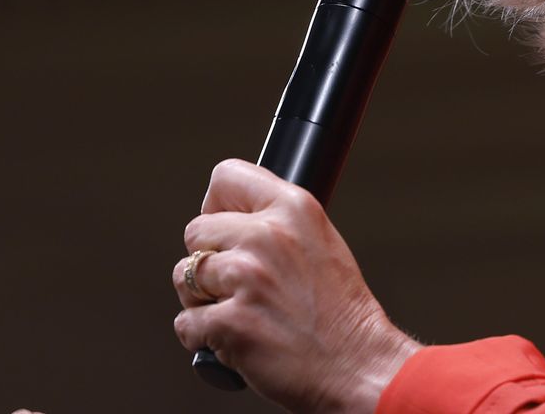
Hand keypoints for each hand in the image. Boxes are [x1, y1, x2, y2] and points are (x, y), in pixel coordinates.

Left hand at [172, 159, 419, 413]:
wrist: (360, 367)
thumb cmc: (340, 313)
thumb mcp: (320, 241)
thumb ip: (277, 223)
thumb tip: (228, 217)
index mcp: (293, 208)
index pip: (226, 176)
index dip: (215, 205)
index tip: (222, 229)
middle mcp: (267, 236)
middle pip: (195, 231)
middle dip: (208, 261)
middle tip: (236, 286)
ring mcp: (247, 279)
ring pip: (184, 276)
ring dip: (201, 299)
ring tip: (237, 313)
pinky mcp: (231, 323)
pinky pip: (185, 322)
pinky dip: (201, 337)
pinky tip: (232, 341)